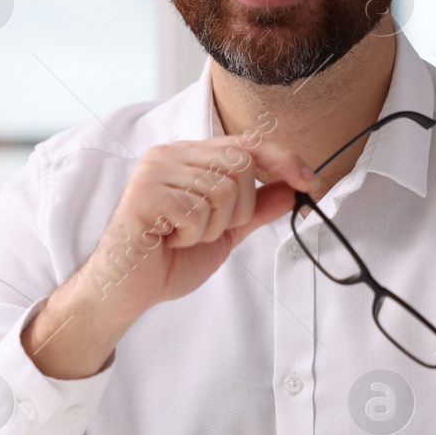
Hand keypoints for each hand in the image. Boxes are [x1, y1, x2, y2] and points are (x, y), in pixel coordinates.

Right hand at [24, 131, 315, 379]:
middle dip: (237, 211)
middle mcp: (170, 154)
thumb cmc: (167, 260)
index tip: (310, 182)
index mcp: (189, 157)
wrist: (125, 290)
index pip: (248, 144)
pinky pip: (196, 210)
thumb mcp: (223, 233)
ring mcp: (155, 170)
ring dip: (211, 227)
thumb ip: (256, 210)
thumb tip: (293, 189)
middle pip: (240, 166)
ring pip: (221, 189)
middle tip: (205, 231)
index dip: (284, 160)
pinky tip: (168, 240)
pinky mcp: (144, 193)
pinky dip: (191, 235)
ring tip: (182, 237)